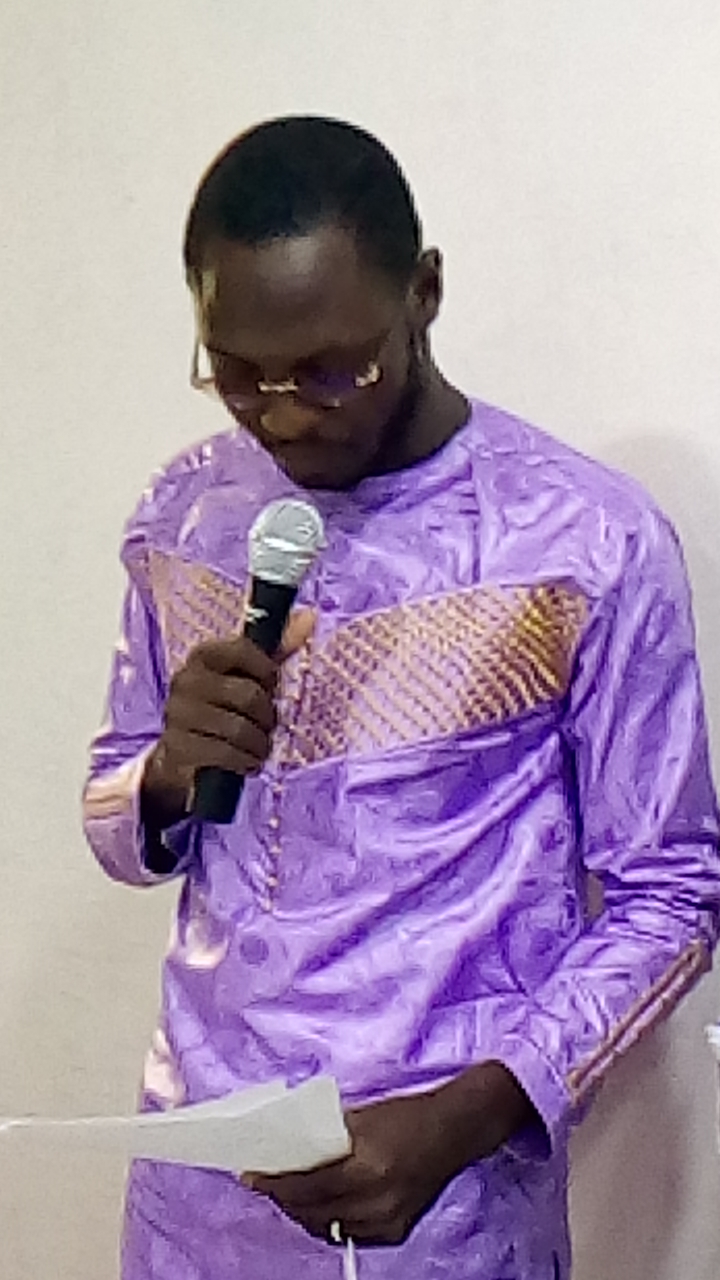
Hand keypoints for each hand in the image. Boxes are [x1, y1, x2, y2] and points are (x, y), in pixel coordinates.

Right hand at [142, 610, 313, 828]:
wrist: (183, 753)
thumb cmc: (224, 706)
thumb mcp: (249, 674)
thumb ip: (278, 647)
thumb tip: (309, 616)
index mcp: (203, 656)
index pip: (243, 650)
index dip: (267, 672)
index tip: (270, 686)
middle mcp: (185, 680)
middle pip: (248, 696)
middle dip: (267, 716)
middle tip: (267, 725)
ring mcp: (177, 714)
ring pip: (239, 729)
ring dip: (259, 743)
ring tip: (259, 747)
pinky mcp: (177, 747)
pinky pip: (224, 754)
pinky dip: (244, 761)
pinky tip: (247, 762)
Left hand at [245, 1064, 533, 1247]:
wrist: (455, 1130)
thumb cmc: (408, 1114)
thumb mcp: (363, 1118)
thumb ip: (328, 1137)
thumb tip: (292, 1146)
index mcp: (366, 1168)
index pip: (306, 1187)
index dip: (275, 1185)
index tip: (251, 1177)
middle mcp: (376, 1200)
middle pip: (312, 1212)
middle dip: (284, 1200)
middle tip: (265, 1184)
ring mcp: (387, 1220)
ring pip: (328, 1228)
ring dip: (304, 1213)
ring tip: (289, 1195)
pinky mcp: (395, 1230)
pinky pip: (350, 1233)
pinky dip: (331, 1220)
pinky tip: (322, 1206)